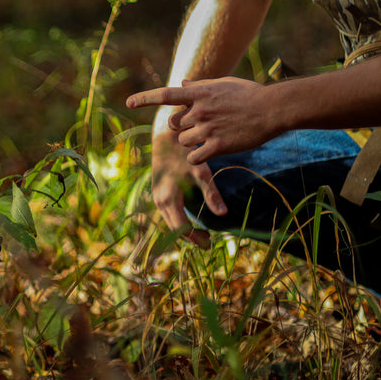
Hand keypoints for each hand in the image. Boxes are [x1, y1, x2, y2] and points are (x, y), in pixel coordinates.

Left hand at [128, 77, 275, 164]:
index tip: (129, 103)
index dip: (145, 98)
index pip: (165, 94)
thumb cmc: (250, 94)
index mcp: (199, 93)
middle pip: (174, 125)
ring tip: (211, 137)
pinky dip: (196, 158)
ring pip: (183, 142)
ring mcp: (207, 128)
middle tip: (198, 127)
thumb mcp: (223, 84)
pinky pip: (194, 157)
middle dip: (181, 128)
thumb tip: (181, 86)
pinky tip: (208, 153)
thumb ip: (199, 87)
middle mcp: (199, 110)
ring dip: (191, 143)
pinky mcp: (217, 146)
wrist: (272, 109)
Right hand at [148, 126, 225, 246]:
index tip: (210, 243)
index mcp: (168, 199)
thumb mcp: (201, 173)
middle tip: (208, 242)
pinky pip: (168, 213)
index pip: (182, 229)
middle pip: (175, 228)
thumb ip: (211, 194)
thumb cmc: (185, 153)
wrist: (166, 136)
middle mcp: (159, 201)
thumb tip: (224, 214)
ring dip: (185, 229)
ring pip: (170, 222)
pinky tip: (191, 219)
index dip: (196, 238)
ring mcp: (156, 196)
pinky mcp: (158, 191)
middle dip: (191, 237)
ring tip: (202, 234)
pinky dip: (179, 220)